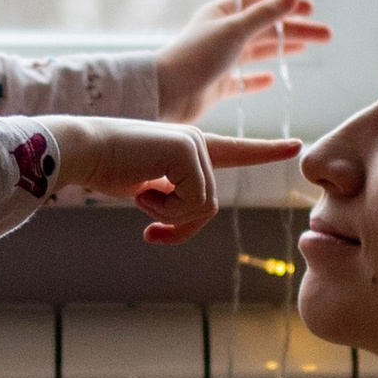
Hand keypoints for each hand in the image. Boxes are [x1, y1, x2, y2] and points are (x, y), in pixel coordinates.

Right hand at [48, 116, 299, 243]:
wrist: (82, 151)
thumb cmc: (105, 168)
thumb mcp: (147, 190)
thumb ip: (173, 197)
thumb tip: (192, 213)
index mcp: (189, 149)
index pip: (235, 151)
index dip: (265, 151)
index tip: (295, 146)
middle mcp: (197, 143)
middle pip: (208, 206)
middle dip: (180, 228)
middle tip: (150, 233)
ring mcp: (194, 145)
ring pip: (203, 207)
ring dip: (168, 217)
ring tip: (140, 197)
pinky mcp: (187, 151)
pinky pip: (193, 203)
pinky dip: (164, 210)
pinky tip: (141, 190)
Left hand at [152, 0, 331, 123]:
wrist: (166, 94)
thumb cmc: (197, 56)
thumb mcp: (236, 29)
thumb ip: (266, 14)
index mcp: (222, 13)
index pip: (259, 1)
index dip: (285, 3)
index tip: (311, 8)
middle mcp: (220, 33)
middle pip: (265, 27)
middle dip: (295, 29)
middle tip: (326, 34)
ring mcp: (219, 59)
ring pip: (257, 51)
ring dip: (283, 49)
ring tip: (308, 49)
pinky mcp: (216, 85)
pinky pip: (242, 80)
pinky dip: (258, 79)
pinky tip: (272, 80)